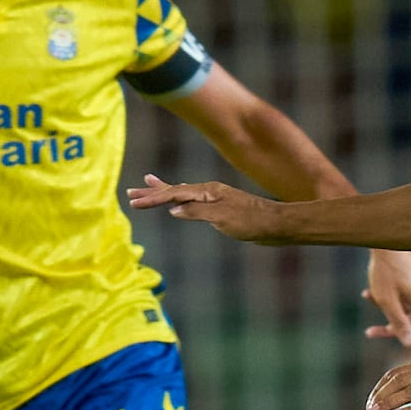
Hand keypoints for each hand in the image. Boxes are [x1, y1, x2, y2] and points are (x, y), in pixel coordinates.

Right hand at [126, 175, 286, 241]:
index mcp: (208, 192)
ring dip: (164, 192)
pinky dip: (181, 200)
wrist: (279, 225)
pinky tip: (178, 204)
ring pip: (183, 194)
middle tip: (131, 192)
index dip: (153, 198)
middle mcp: (210, 192)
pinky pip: (194, 202)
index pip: (174, 194)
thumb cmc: (252, 222)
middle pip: (175, 190)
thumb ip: (197, 212)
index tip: (133, 202)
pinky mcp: (221, 209)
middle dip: (153, 192)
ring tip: (148, 184)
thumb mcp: (222, 218)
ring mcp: (216, 199)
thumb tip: (174, 209)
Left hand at [362, 248, 410, 349]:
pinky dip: (389, 296)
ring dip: (387, 307)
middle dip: (392, 325)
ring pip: (405, 307)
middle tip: (370, 332)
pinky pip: (404, 295)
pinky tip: (370, 290)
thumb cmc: (386, 271)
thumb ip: (400, 324)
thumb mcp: (387, 301)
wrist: (386, 240)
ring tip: (366, 296)